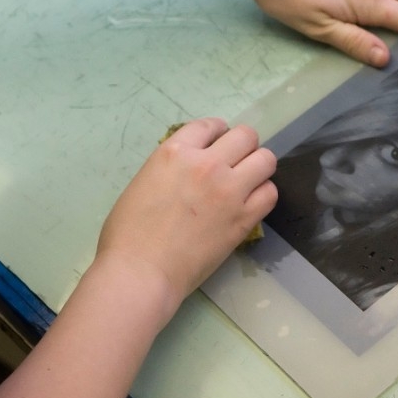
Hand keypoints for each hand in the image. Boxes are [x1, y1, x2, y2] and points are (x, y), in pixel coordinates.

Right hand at [95, 118, 276, 312]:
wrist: (141, 272)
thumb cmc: (127, 234)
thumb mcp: (143, 182)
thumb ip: (170, 169)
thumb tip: (186, 171)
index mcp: (175, 152)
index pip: (209, 126)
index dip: (217, 133)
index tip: (217, 143)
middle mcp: (207, 164)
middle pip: (245, 136)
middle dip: (242, 146)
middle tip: (235, 162)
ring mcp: (229, 190)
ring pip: (265, 159)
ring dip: (257, 167)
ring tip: (247, 181)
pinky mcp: (244, 218)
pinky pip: (270, 193)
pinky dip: (263, 194)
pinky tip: (250, 203)